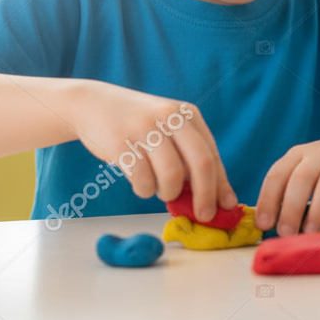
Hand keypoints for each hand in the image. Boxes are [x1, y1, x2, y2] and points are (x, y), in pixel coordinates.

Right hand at [69, 81, 235, 220]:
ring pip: (172, 176)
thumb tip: (214, 197)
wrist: (92, 104)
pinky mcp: (121, 142)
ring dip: (168, 193)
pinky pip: (143, 181)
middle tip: (204, 215)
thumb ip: (188, 156)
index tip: (226, 206)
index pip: (212, 154)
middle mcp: (170, 116)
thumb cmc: (137, 125)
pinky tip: (139, 181)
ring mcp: (145, 128)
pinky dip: (144, 190)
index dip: (221, 184)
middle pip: (201, 163)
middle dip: (206, 196)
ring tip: (158, 188)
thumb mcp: (167, 128)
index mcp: (187, 114)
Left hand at [254, 132, 319, 235]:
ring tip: (312, 233)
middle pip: (302, 178)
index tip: (264, 225)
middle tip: (287, 233)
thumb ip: (290, 193)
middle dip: (291, 209)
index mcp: (299, 155)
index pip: (277, 174)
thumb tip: (271, 226)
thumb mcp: (306, 172)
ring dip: (318, 210)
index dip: (268, 200)